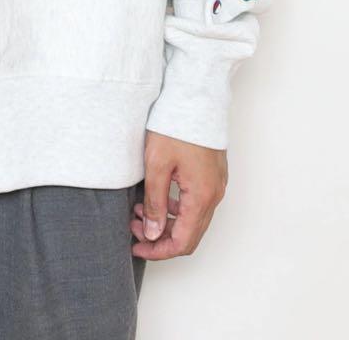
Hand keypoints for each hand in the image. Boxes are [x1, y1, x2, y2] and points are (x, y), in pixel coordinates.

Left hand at [131, 130, 227, 259]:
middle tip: (133, 228)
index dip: (158, 250)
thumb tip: (152, 234)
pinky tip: (155, 197)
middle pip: (189, 234)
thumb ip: (154, 202)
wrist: (196, 97)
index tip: (136, 246)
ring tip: (138, 210)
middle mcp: (214, 195)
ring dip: (165, 221)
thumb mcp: (157, 165)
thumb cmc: (176, 126)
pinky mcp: (212, 175)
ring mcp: (215, 185)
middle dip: (159, 237)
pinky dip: (174, 207)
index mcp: (202, 197)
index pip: (182, 242)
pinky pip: (195, 203)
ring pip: (191, 219)